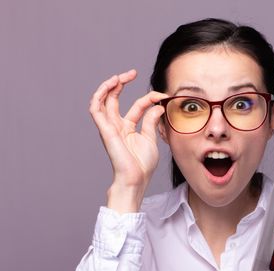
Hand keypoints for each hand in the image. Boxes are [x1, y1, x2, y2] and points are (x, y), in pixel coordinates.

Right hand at [89, 70, 169, 211]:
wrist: (136, 179)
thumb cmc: (143, 165)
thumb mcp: (151, 138)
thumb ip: (151, 121)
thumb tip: (157, 105)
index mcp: (128, 128)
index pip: (137, 106)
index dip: (149, 98)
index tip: (162, 95)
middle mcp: (117, 125)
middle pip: (114, 99)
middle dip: (121, 83)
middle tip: (132, 72)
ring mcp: (109, 127)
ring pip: (101, 101)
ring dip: (108, 86)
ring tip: (118, 76)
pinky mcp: (105, 130)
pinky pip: (95, 110)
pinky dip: (99, 96)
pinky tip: (109, 86)